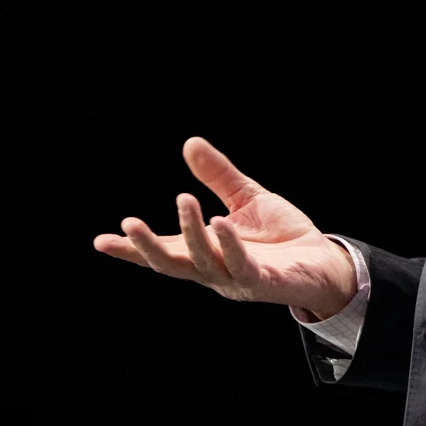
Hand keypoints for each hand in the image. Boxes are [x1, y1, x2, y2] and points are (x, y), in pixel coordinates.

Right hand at [92, 137, 357, 320]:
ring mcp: (237, 279)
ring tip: (184, 199)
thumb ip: (218, 176)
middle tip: (127, 223)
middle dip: (148, 247)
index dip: (131, 249)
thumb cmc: (282, 236)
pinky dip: (228, 244)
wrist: (325, 261)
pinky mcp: (264, 282)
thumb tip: (189, 143)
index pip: (163, 251)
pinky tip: (219, 223)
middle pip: (173, 263)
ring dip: (191, 231)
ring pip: (204, 261)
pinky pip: (242, 265)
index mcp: (205, 252)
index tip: (99, 241)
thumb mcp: (246, 199)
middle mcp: (214, 271)